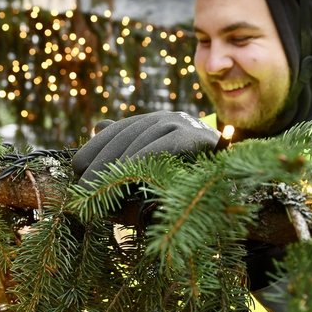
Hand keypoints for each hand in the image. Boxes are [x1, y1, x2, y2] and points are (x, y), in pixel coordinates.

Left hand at [72, 110, 219, 184]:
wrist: (235, 193)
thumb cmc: (187, 188)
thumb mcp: (150, 173)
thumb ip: (127, 154)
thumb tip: (97, 125)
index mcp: (159, 124)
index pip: (122, 128)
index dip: (97, 145)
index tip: (76, 166)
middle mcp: (173, 118)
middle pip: (130, 130)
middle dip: (102, 156)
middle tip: (82, 182)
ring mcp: (190, 125)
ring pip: (147, 134)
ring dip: (119, 160)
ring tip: (98, 182)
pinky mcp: (202, 138)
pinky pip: (169, 143)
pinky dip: (146, 157)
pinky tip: (127, 172)